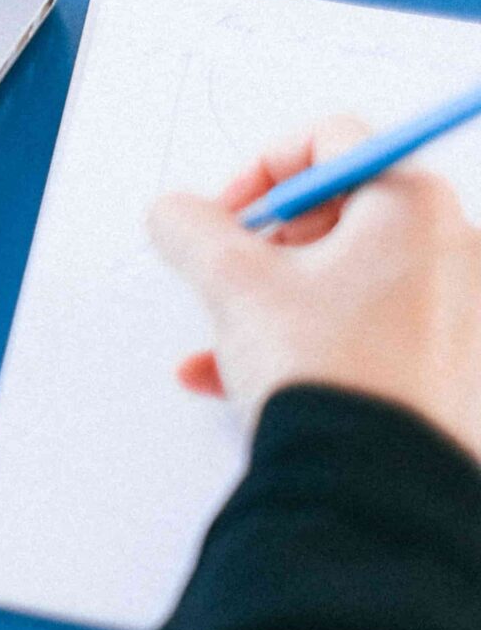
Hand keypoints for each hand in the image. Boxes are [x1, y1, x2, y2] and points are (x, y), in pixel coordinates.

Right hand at [148, 115, 480, 462]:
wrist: (373, 490)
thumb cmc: (327, 375)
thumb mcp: (230, 280)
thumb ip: (189, 224)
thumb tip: (177, 214)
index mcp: (415, 206)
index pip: (330, 140)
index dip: (261, 170)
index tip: (228, 215)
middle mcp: (458, 249)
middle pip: (344, 209)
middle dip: (269, 242)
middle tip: (233, 275)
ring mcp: (464, 312)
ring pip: (351, 275)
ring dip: (277, 297)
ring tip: (230, 337)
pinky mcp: (458, 365)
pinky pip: (373, 328)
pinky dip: (311, 338)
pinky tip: (245, 376)